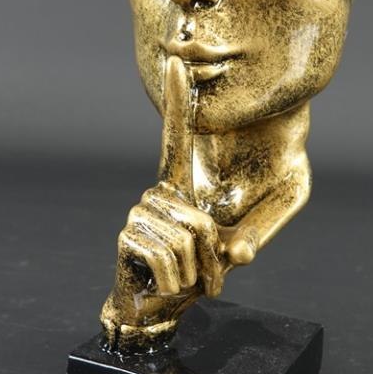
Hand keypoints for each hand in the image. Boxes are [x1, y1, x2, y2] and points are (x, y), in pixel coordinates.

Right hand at [100, 56, 226, 348]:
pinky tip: (164, 285)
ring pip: (187, 239)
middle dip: (209, 258)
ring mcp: (140, 214)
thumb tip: (242, 255)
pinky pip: (170, 257)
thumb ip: (244, 245)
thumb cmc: (189, 278)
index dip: (178, 102)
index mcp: (179, 188)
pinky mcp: (128, 237)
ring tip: (180, 279)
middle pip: (200, 220)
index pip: (177, 138)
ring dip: (193, 273)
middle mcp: (156, 194)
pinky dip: (176, 282)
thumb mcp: (224, 255)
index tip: (177, 62)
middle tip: (199, 273)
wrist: (150, 311)